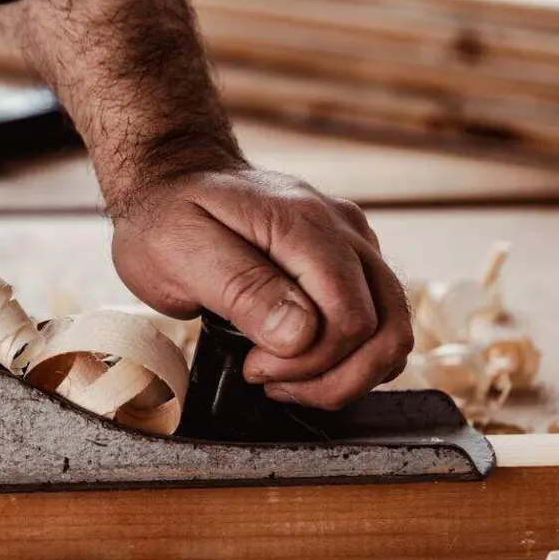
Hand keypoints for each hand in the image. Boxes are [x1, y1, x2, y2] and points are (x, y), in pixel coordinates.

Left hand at [110, 168, 412, 409]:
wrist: (172, 180)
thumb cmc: (167, 216)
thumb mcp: (181, 251)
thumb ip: (243, 289)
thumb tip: (300, 335)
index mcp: (304, 224)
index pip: (349, 318)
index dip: (308, 361)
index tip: (254, 367)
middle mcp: (344, 230)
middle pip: (384, 330)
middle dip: (329, 377)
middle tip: (268, 379)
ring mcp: (354, 243)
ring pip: (391, 331)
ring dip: (345, 375)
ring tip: (286, 379)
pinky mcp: (352, 260)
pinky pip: (377, 322)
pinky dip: (348, 357)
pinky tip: (300, 361)